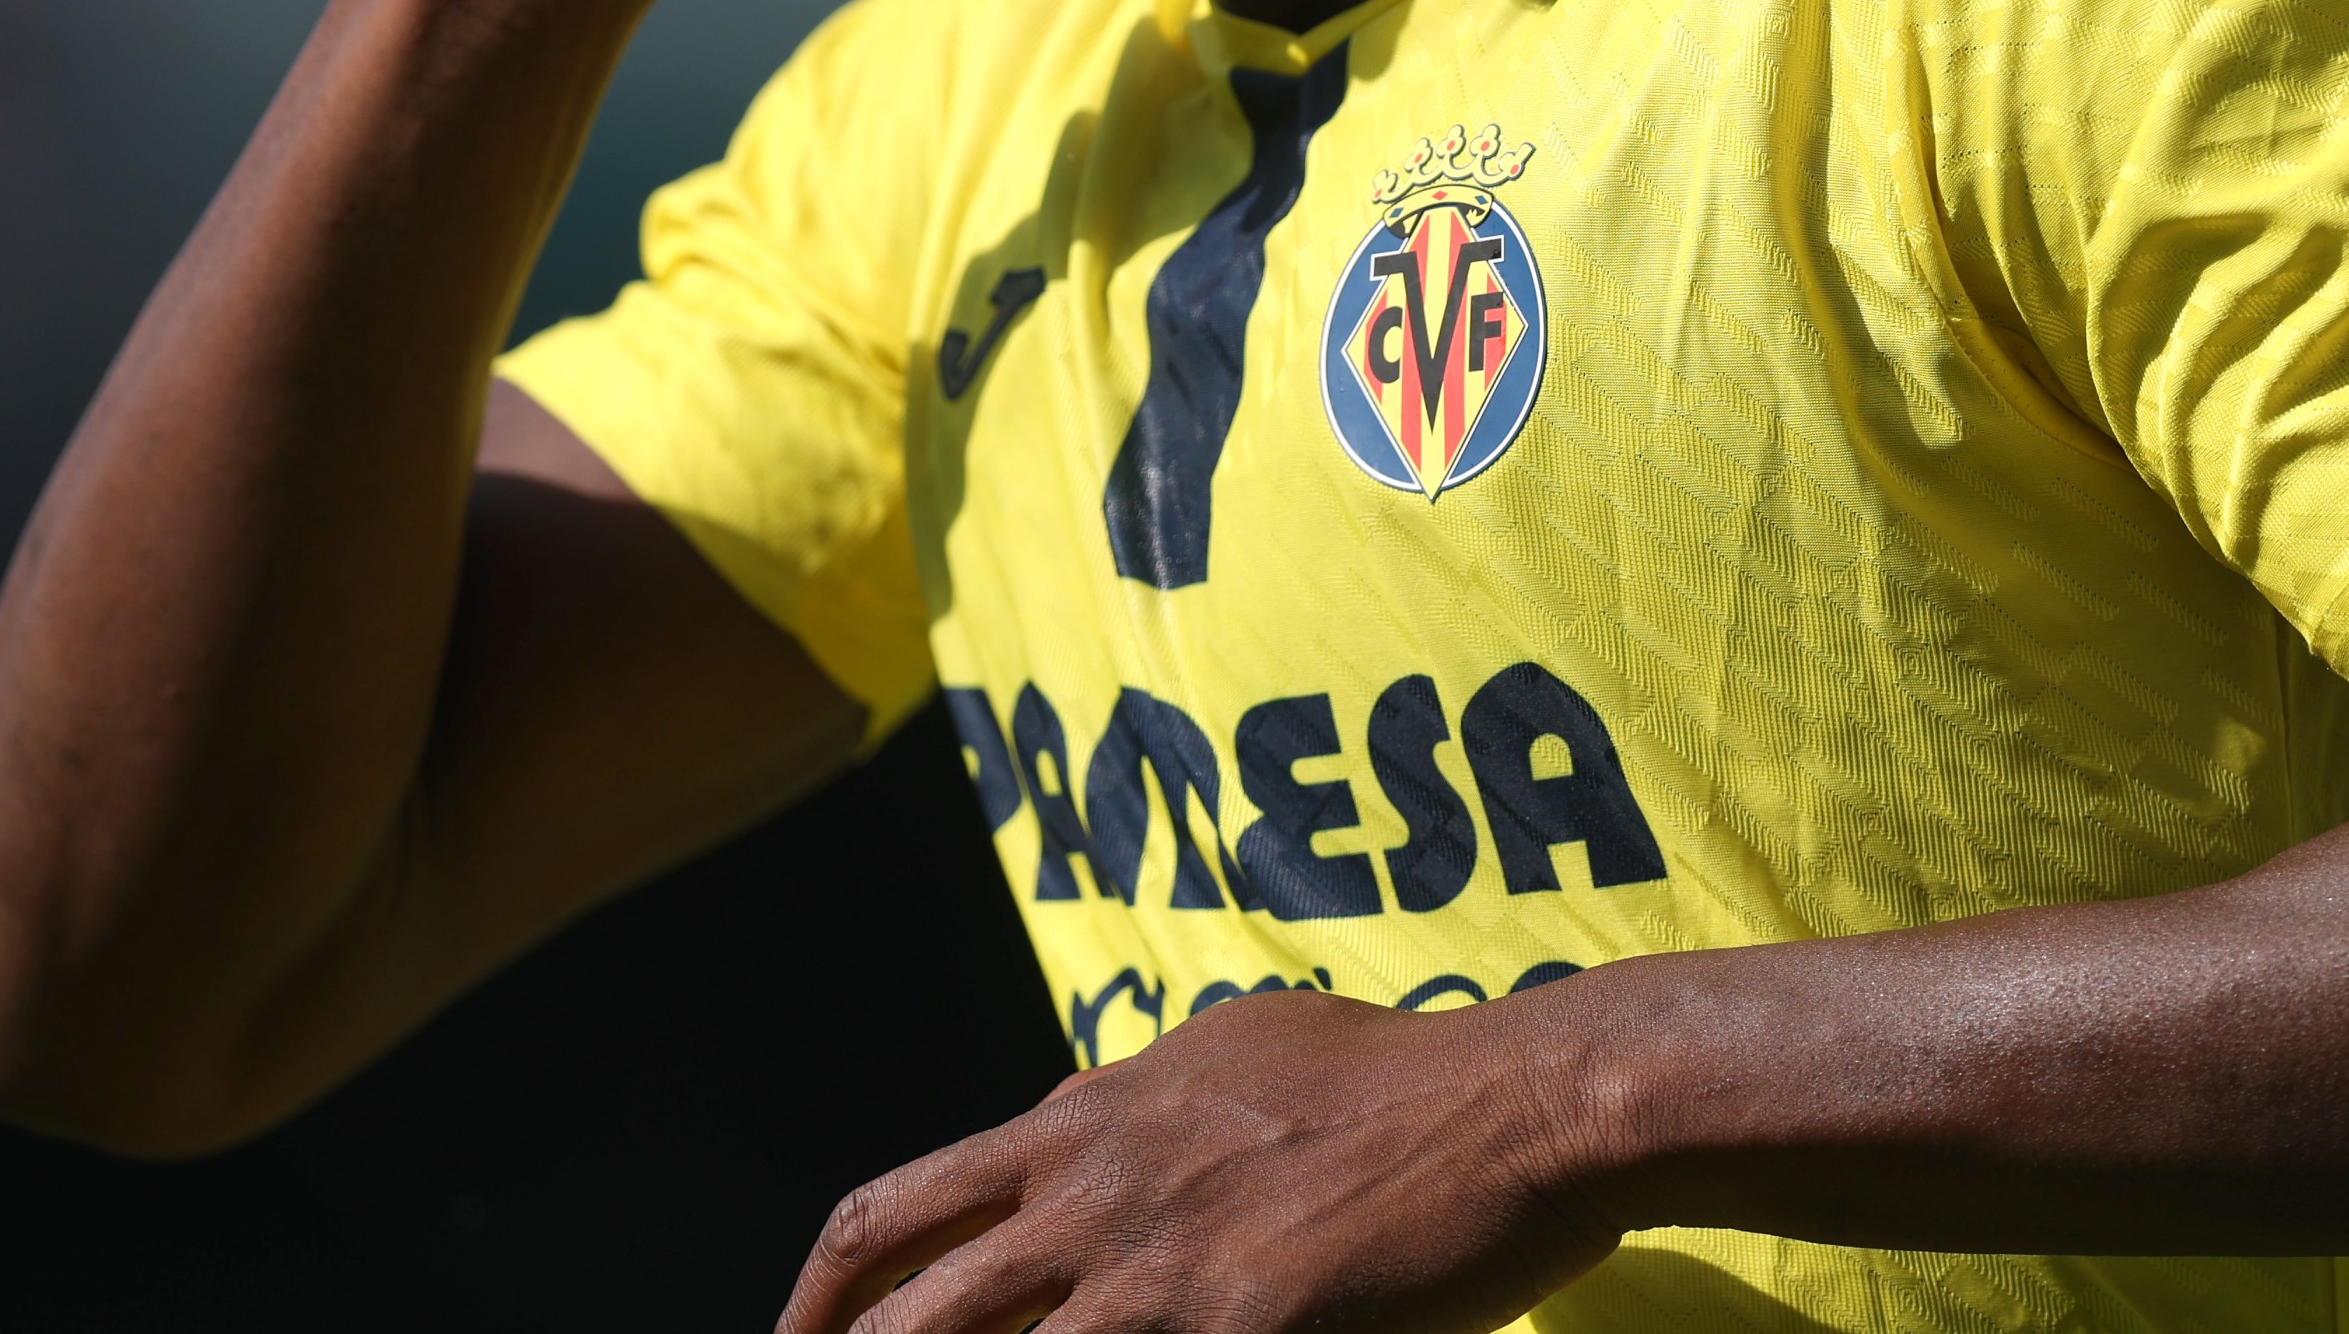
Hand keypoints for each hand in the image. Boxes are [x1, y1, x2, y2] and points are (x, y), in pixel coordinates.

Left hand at [775, 988, 1622, 1333]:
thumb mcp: (1243, 1043)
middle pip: (904, 1313)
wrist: (1520, 1101)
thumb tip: (1082, 1115)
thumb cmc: (1405, 1075)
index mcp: (1085, 1116)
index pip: (899, 1213)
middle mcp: (1090, 1186)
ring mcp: (1152, 1265)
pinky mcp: (1227, 1325)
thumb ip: (1143, 1095)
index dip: (828, 1298)